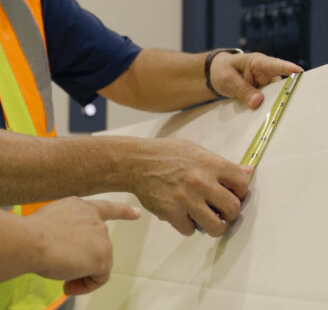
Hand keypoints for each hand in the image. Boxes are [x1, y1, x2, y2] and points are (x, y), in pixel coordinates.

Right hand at [27, 197, 140, 294]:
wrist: (32, 240)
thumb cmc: (31, 234)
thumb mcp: (51, 223)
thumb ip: (67, 230)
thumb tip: (69, 252)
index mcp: (80, 207)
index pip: (106, 208)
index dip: (123, 212)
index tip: (137, 214)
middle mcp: (94, 218)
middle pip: (98, 246)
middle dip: (83, 261)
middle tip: (62, 273)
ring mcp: (101, 237)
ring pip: (98, 263)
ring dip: (82, 274)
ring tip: (61, 277)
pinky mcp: (103, 256)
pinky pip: (99, 278)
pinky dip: (86, 285)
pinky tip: (68, 284)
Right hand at [130, 138, 249, 236]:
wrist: (134, 162)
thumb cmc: (163, 154)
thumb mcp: (194, 150)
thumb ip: (219, 162)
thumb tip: (246, 171)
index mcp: (209, 164)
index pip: (242, 183)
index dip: (240, 192)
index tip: (234, 195)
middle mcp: (201, 182)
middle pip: (233, 209)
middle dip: (229, 213)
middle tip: (221, 212)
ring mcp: (186, 199)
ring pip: (216, 227)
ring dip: (213, 226)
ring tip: (207, 220)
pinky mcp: (171, 212)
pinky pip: (189, 230)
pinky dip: (187, 226)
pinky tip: (183, 216)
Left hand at [210, 52, 301, 107]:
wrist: (218, 74)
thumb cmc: (223, 70)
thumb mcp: (229, 80)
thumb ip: (243, 90)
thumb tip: (258, 102)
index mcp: (257, 62)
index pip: (274, 65)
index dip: (286, 68)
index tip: (298, 71)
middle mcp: (266, 72)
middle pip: (280, 84)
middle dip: (283, 94)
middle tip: (283, 106)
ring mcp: (267, 83)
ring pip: (275, 95)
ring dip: (273, 104)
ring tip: (270, 114)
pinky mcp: (264, 93)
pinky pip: (268, 101)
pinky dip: (266, 108)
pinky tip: (264, 117)